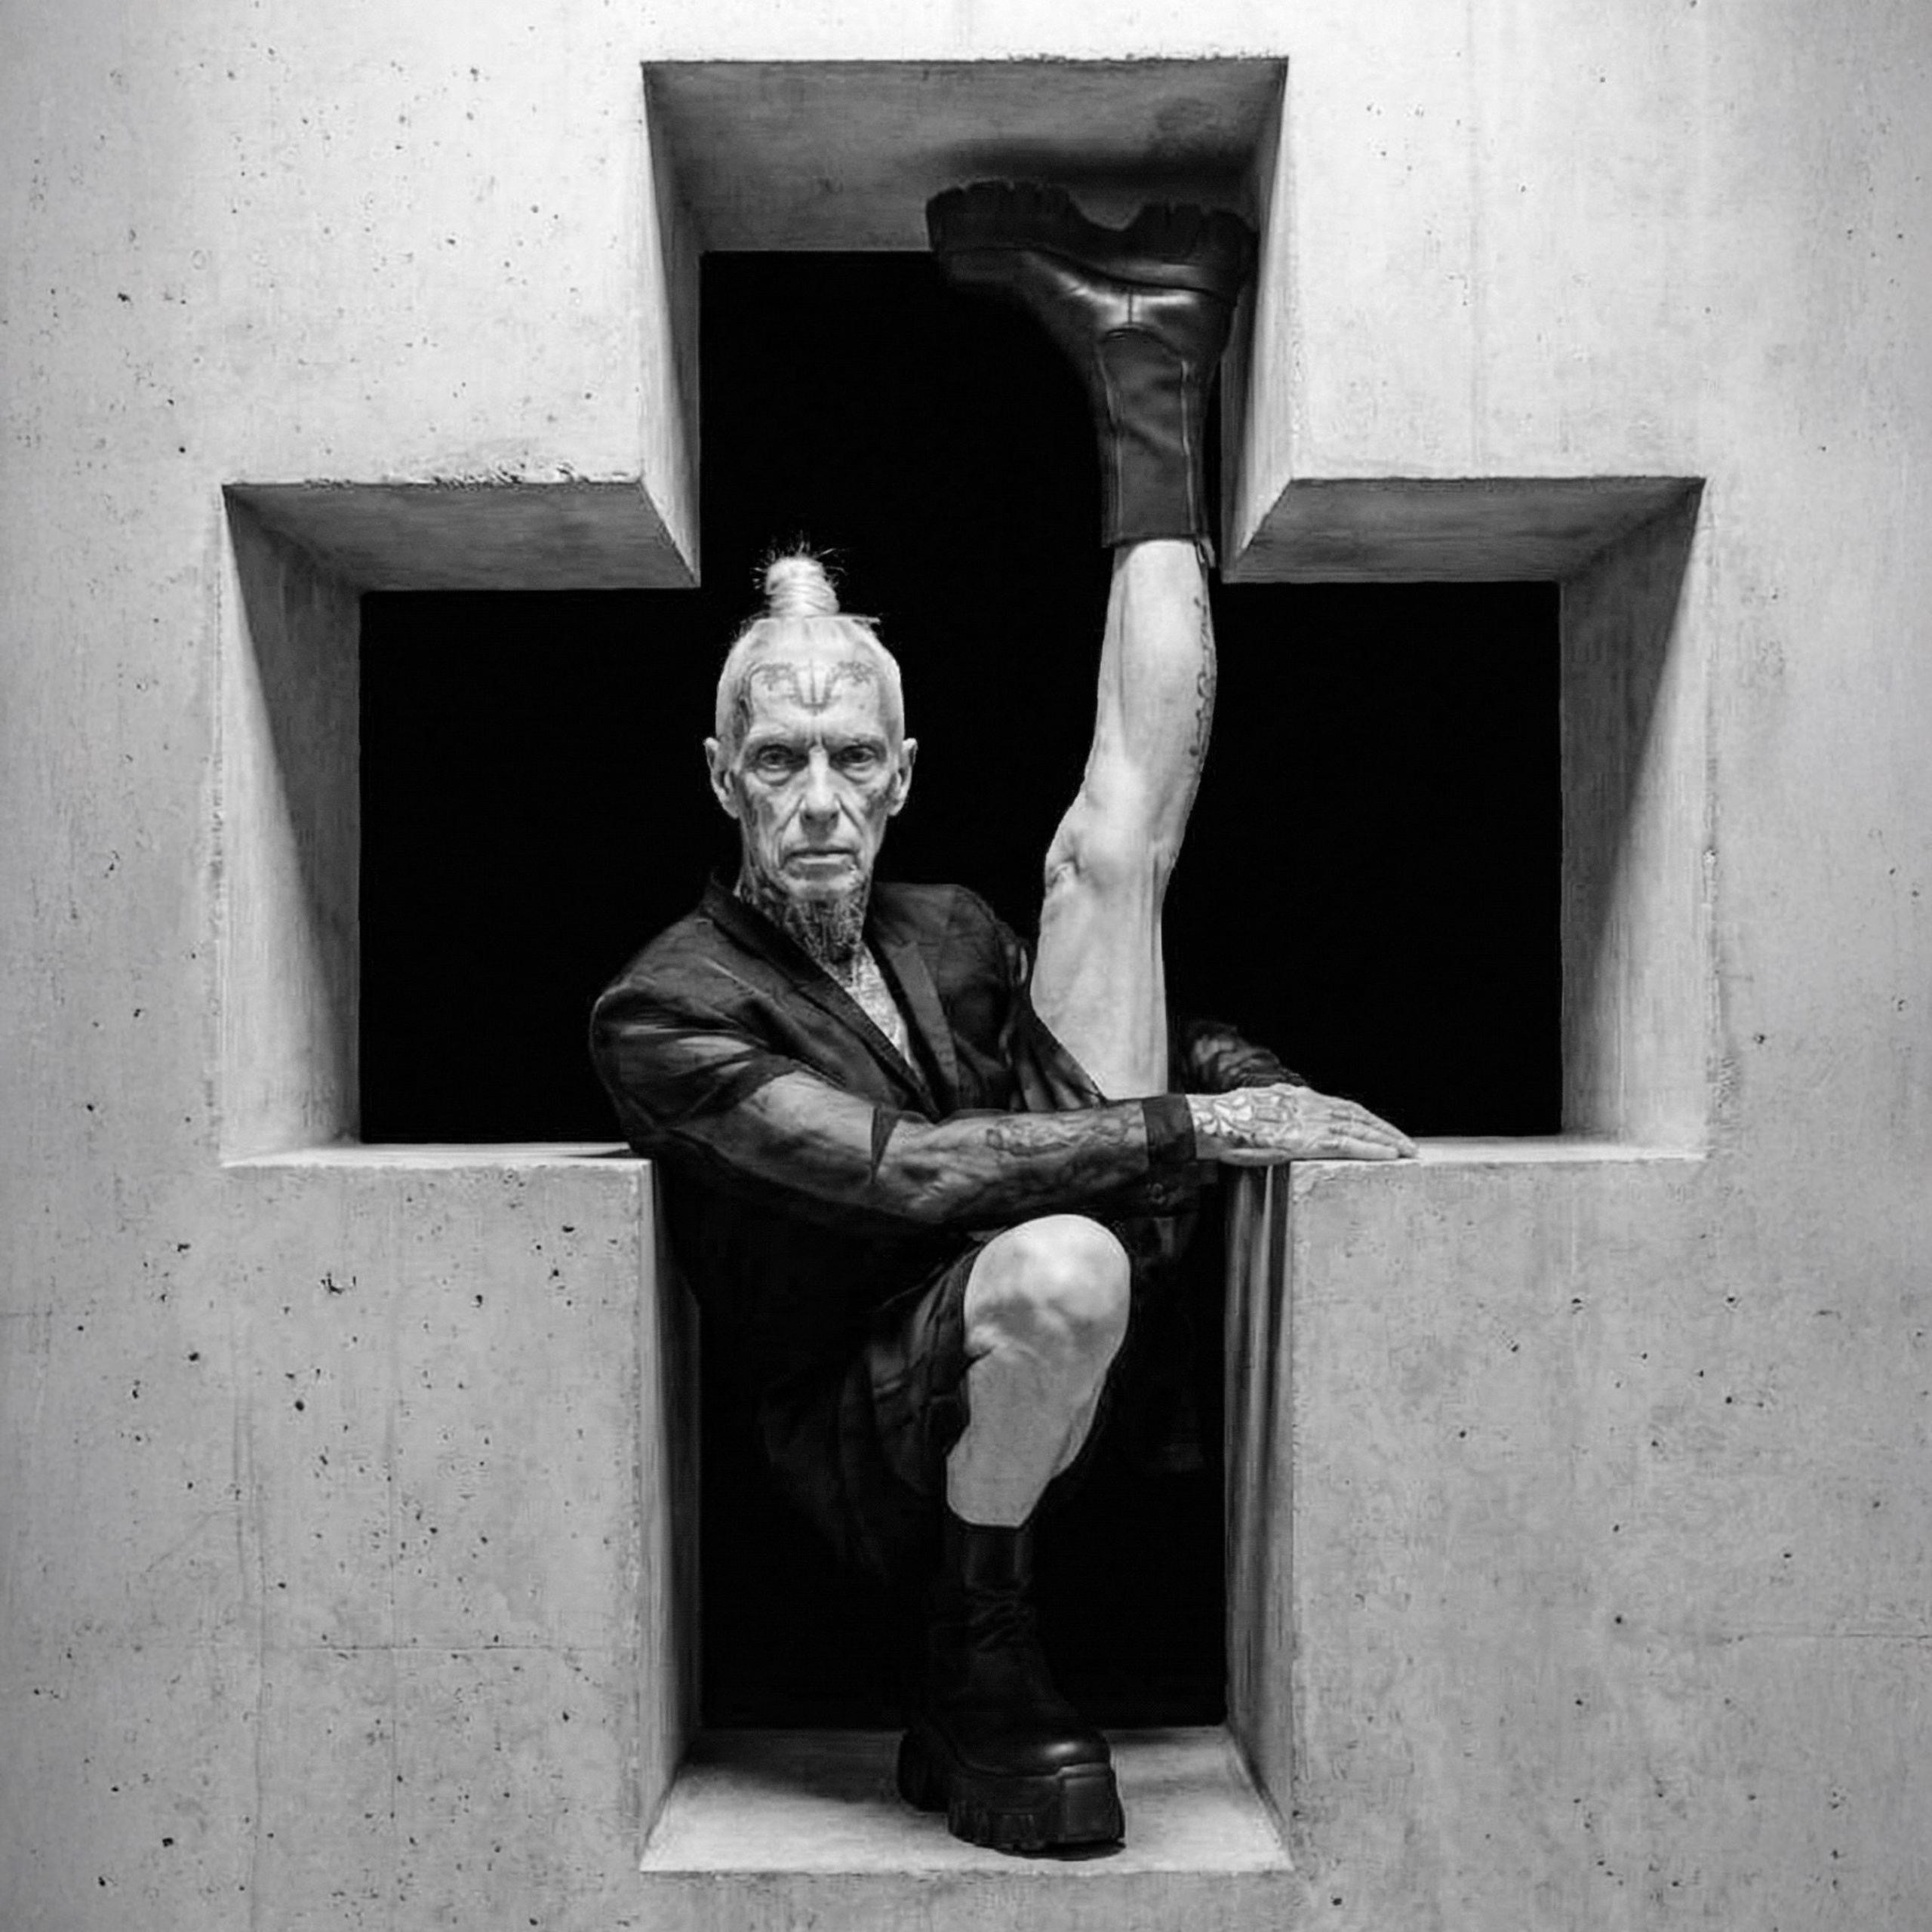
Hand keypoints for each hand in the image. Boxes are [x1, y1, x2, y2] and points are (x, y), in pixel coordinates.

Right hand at [1187, 1084, 1415, 1163]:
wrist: (1210, 1124)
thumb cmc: (1226, 1123)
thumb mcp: (1258, 1113)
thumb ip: (1279, 1117)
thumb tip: (1287, 1123)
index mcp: (1297, 1098)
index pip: (1341, 1107)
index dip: (1365, 1119)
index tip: (1383, 1129)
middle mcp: (1308, 1104)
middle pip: (1356, 1114)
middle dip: (1384, 1129)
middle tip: (1406, 1143)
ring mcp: (1308, 1121)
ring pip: (1357, 1127)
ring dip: (1385, 1139)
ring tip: (1406, 1151)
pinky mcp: (1305, 1139)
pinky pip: (1346, 1144)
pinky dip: (1370, 1149)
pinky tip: (1388, 1156)